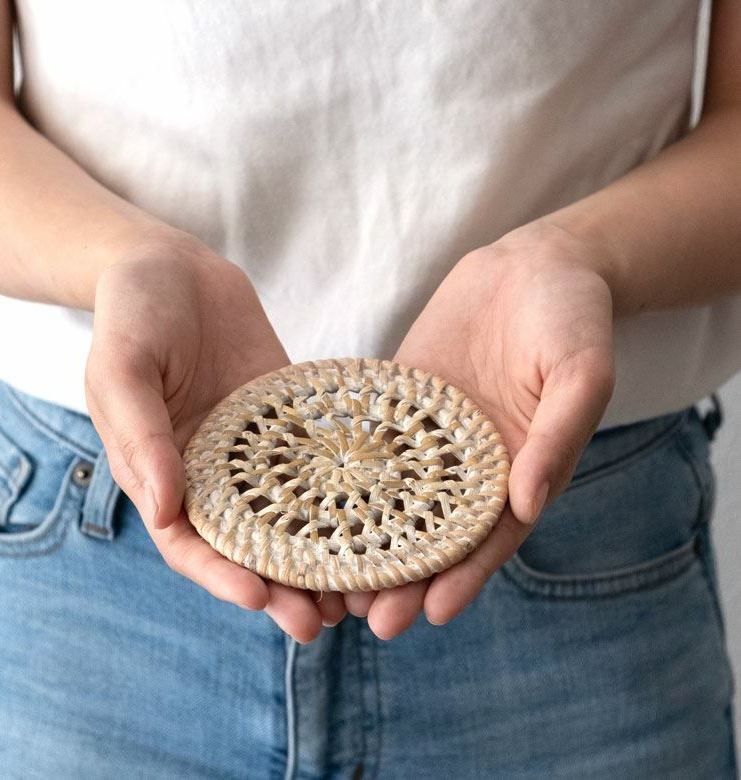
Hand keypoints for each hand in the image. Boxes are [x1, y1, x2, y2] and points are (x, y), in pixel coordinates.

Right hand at [86, 232, 345, 641]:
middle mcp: (210, 472)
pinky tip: (378, 515)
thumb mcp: (123, 366)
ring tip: (359, 591)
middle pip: (246, 544)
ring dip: (319, 557)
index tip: (260, 601)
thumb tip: (166, 509)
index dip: (220, 577)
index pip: (190, 542)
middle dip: (280, 587)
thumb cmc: (134, 312)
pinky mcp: (288, 422)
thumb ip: (140, 434)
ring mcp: (254, 450)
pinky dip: (342, 495)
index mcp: (162, 472)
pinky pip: (317, 462)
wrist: (172, 266)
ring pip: (290, 515)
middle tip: (322, 622)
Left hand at [344, 221, 615, 637]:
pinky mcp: (400, 401)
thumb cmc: (572, 318)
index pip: (490, 537)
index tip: (433, 615)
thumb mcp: (581, 373)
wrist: (534, 265)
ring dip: (365, 539)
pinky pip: (370, 440)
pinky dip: (345, 471)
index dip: (464, 578)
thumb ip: (558, 436)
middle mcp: (470, 463)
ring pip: (393, 496)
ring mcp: (430, 435)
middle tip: (367, 618)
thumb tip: (527, 503)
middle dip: (404, 577)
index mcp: (520, 468)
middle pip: (433, 531)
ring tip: (330, 579)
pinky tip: (311, 496)